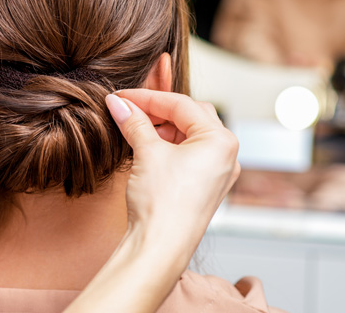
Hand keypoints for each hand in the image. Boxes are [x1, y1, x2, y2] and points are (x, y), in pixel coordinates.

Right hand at [66, 91, 239, 312]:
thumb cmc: (162, 204)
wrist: (160, 247)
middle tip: (129, 109)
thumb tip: (118, 103)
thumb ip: (133, 122)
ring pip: (189, 135)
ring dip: (162, 127)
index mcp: (220, 140)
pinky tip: (146, 146)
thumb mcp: (146, 152)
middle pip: (190, 116)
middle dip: (157, 110)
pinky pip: (189, 154)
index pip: (181, 104)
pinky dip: (167, 145)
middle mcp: (226, 154)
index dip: (147, 97)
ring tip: (134, 127)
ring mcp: (218, 172)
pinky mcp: (205, 186)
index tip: (121, 97)